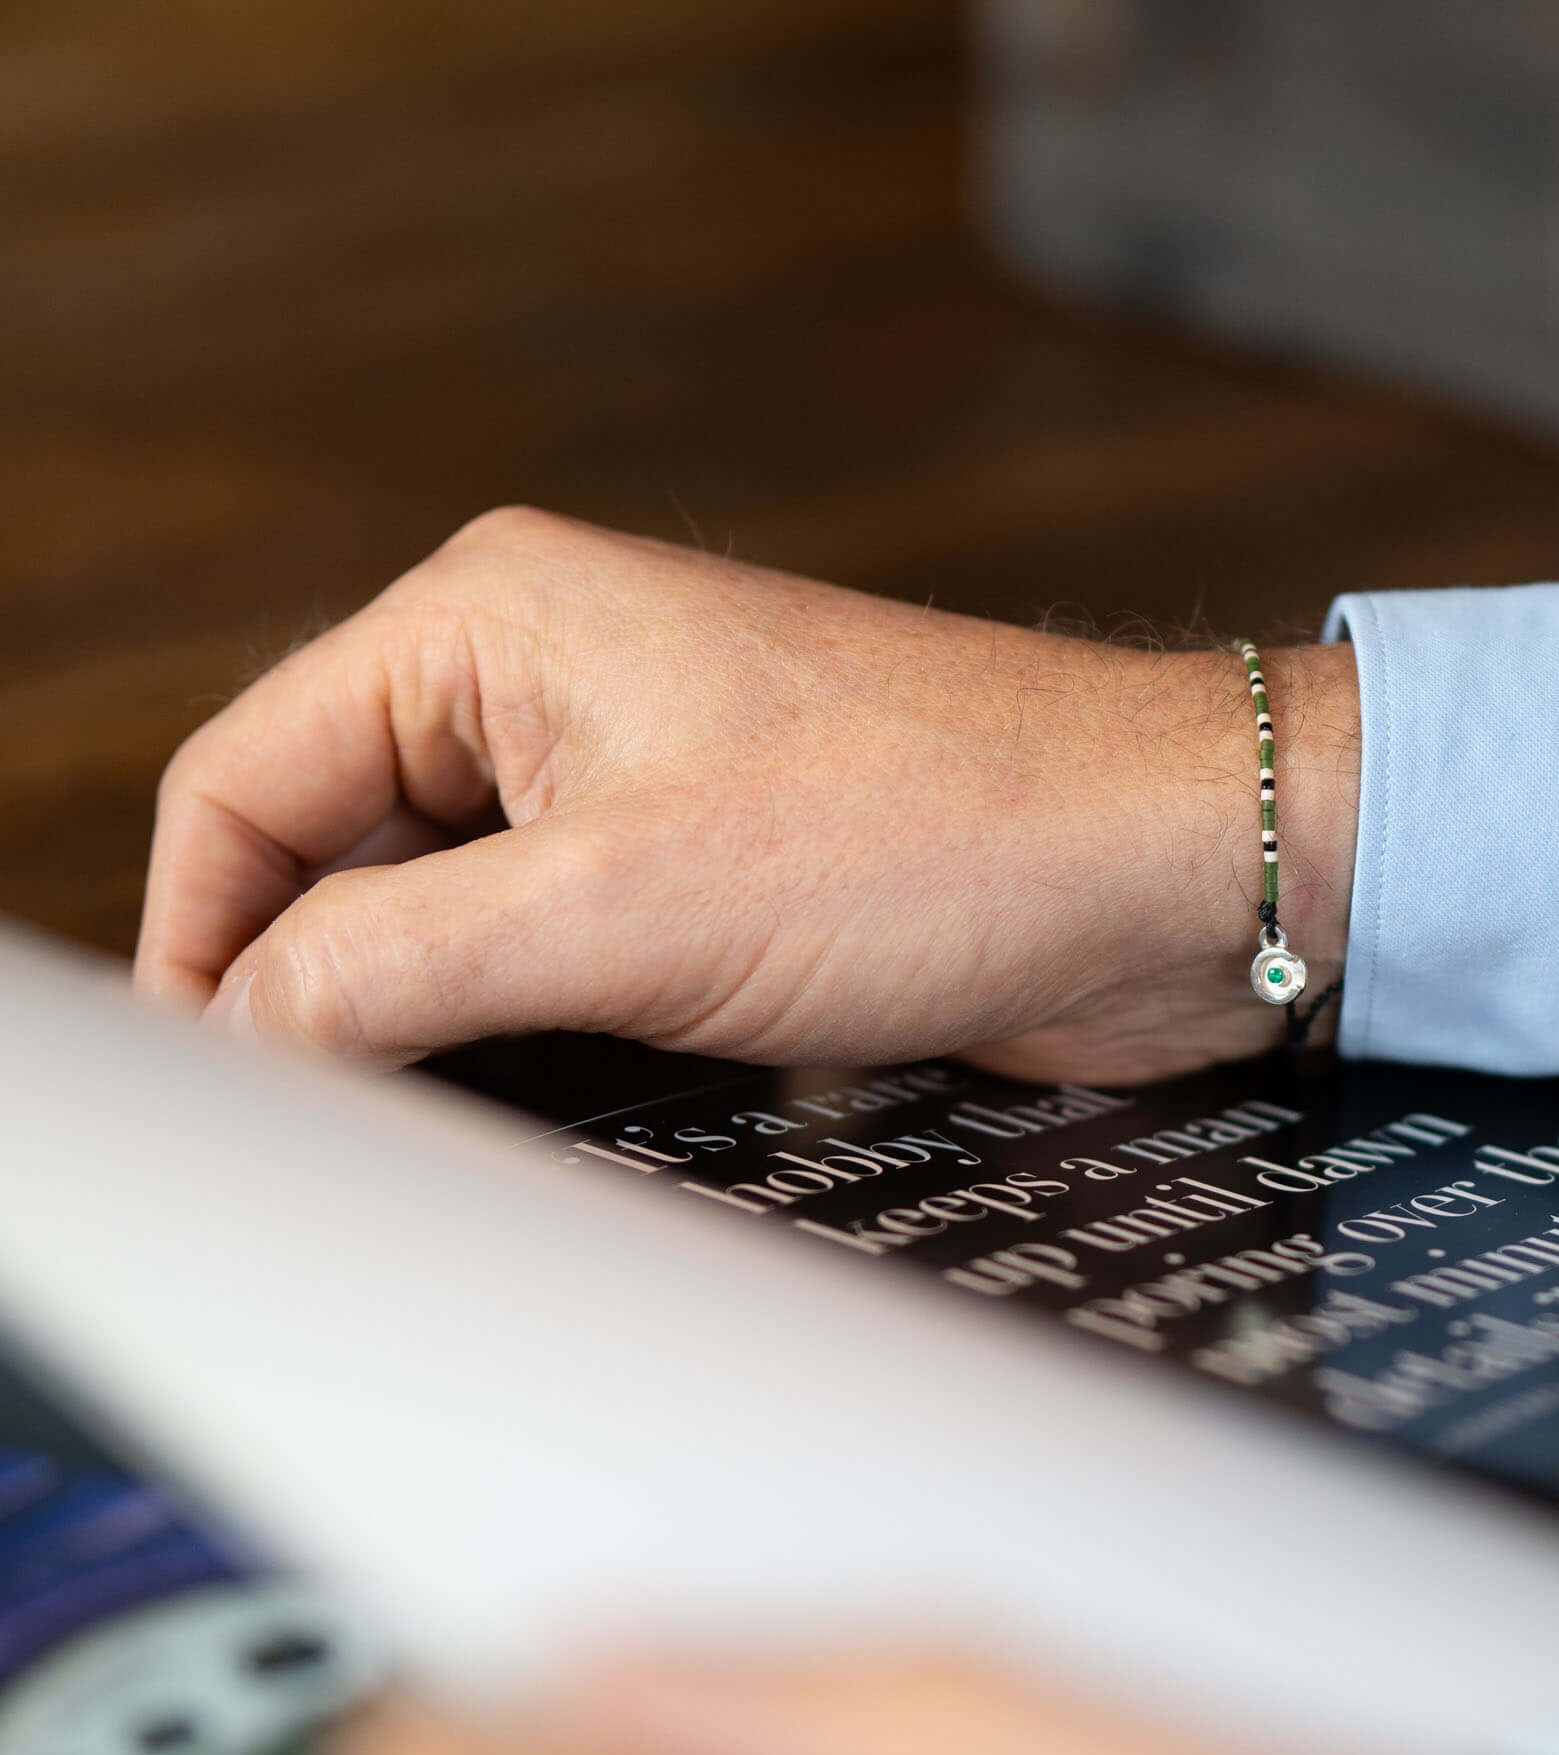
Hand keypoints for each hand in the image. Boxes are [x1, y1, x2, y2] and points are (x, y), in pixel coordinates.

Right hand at [134, 508, 1357, 1076]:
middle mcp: (552, 677)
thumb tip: (239, 1025)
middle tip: (302, 1132)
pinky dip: (512, 1025)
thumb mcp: (620, 909)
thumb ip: (392, 966)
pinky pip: (551, 944)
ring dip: (411, 1015)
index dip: (194, 937)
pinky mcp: (712, 857)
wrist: (1168, 870)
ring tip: (402, 1131)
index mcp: (495, 621)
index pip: (249, 779)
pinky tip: (516, 1106)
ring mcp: (638, 770)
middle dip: (304, 982)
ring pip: (441, 905)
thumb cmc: (946, 827)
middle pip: (333, 843)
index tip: (200, 1085)